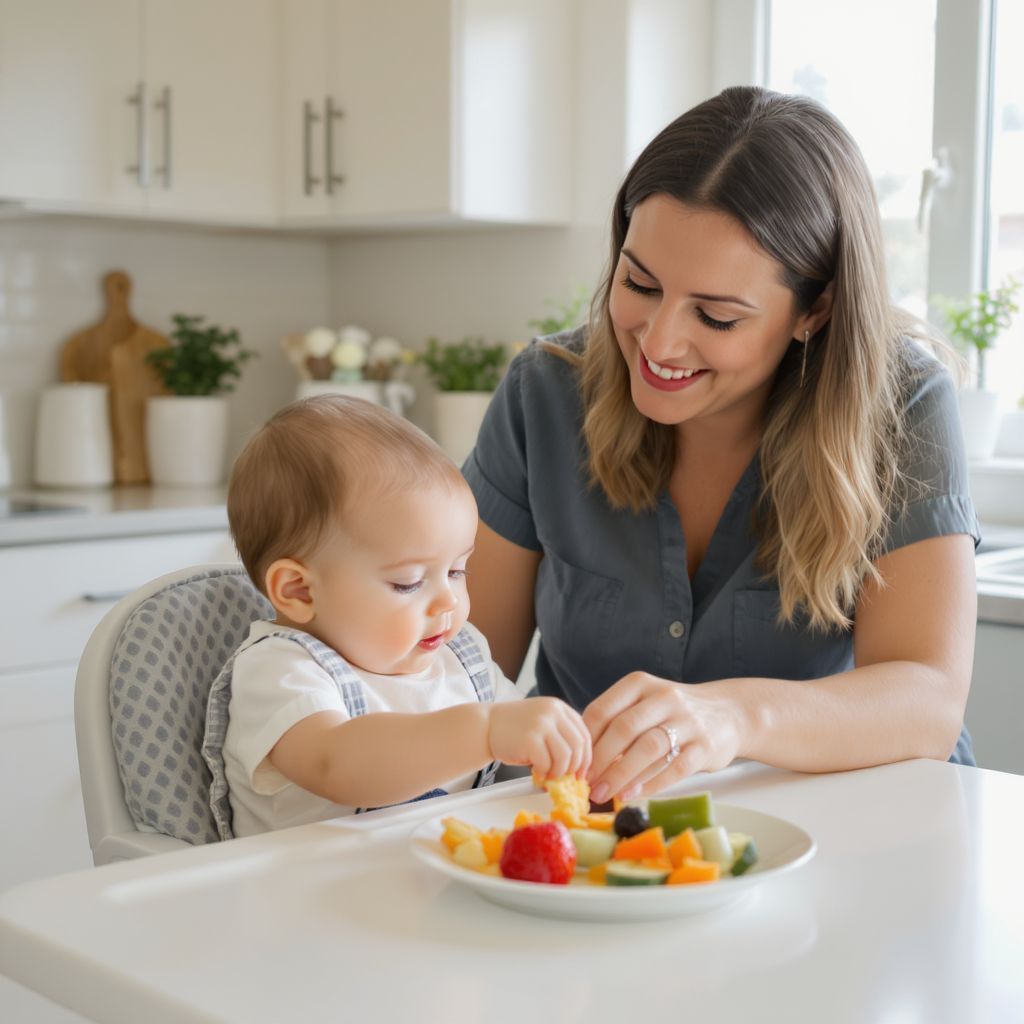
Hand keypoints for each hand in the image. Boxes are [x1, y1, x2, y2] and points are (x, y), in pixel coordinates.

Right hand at [488, 697, 591, 779]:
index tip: (582, 772)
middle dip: (575, 768)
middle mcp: (552, 712)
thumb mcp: (543, 722)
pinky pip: (546, 763)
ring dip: (559, 772)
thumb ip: (561, 735)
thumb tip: (581, 766)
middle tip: (566, 779)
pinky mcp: (530, 738)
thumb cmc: (514, 730)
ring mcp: (541, 723)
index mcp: (559, 708)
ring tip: (548, 776)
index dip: (586, 757)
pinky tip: (536, 774)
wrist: (485, 726)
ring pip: (565, 757)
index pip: (584, 734)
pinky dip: (544, 774)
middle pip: (578, 746)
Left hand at [583, 672, 744, 803]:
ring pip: (649, 747)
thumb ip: (616, 722)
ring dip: (622, 774)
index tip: (576, 765)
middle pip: (624, 729)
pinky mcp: (705, 745)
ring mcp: (687, 720)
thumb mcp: (644, 704)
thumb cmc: (673, 713)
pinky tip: (634, 794)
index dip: (585, 741)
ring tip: (606, 793)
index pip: (602, 710)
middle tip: (587, 784)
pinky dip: (651, 784)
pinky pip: (675, 767)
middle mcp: (663, 697)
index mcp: (640, 684)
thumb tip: (582, 758)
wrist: (727, 712)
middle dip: (600, 760)